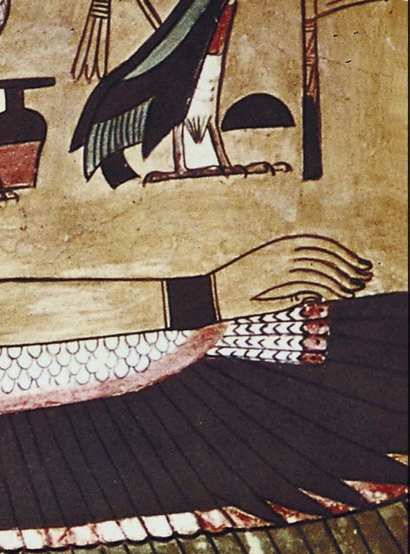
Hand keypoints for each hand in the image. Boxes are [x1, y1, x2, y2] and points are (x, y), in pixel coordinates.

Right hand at [212, 235, 371, 318]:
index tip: (356, 263)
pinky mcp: (270, 285)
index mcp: (276, 246)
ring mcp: (274, 268)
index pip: (318, 243)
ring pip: (317, 269)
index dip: (341, 252)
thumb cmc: (229, 288)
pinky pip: (304, 284)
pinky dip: (321, 290)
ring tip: (351, 291)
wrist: (203, 296)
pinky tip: (331, 297)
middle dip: (347, 265)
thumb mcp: (258, 274)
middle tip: (362, 277)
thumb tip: (312, 286)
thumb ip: (284, 275)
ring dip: (338, 281)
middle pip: (323, 255)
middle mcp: (277, 254)